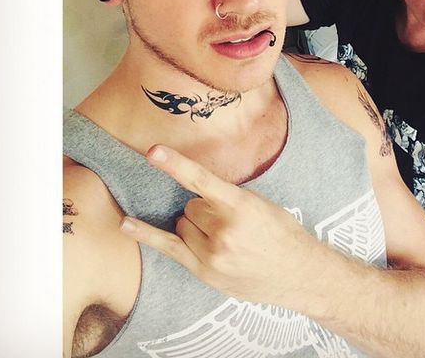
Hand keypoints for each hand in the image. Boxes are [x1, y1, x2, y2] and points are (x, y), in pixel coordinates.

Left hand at [120, 145, 326, 306]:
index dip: (176, 164)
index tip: (153, 150)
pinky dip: (146, 234)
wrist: (298, 274)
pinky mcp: (204, 272)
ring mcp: (211, 254)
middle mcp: (224, 231)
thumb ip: (229, 197)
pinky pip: (168, 248)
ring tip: (223, 237)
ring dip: (195, 225)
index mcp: (242, 206)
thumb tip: (197, 191)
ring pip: (182, 224)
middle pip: (190, 206)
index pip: (202, 180)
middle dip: (204, 208)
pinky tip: (126, 223)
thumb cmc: (283, 233)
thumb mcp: (262, 205)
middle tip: (228, 221)